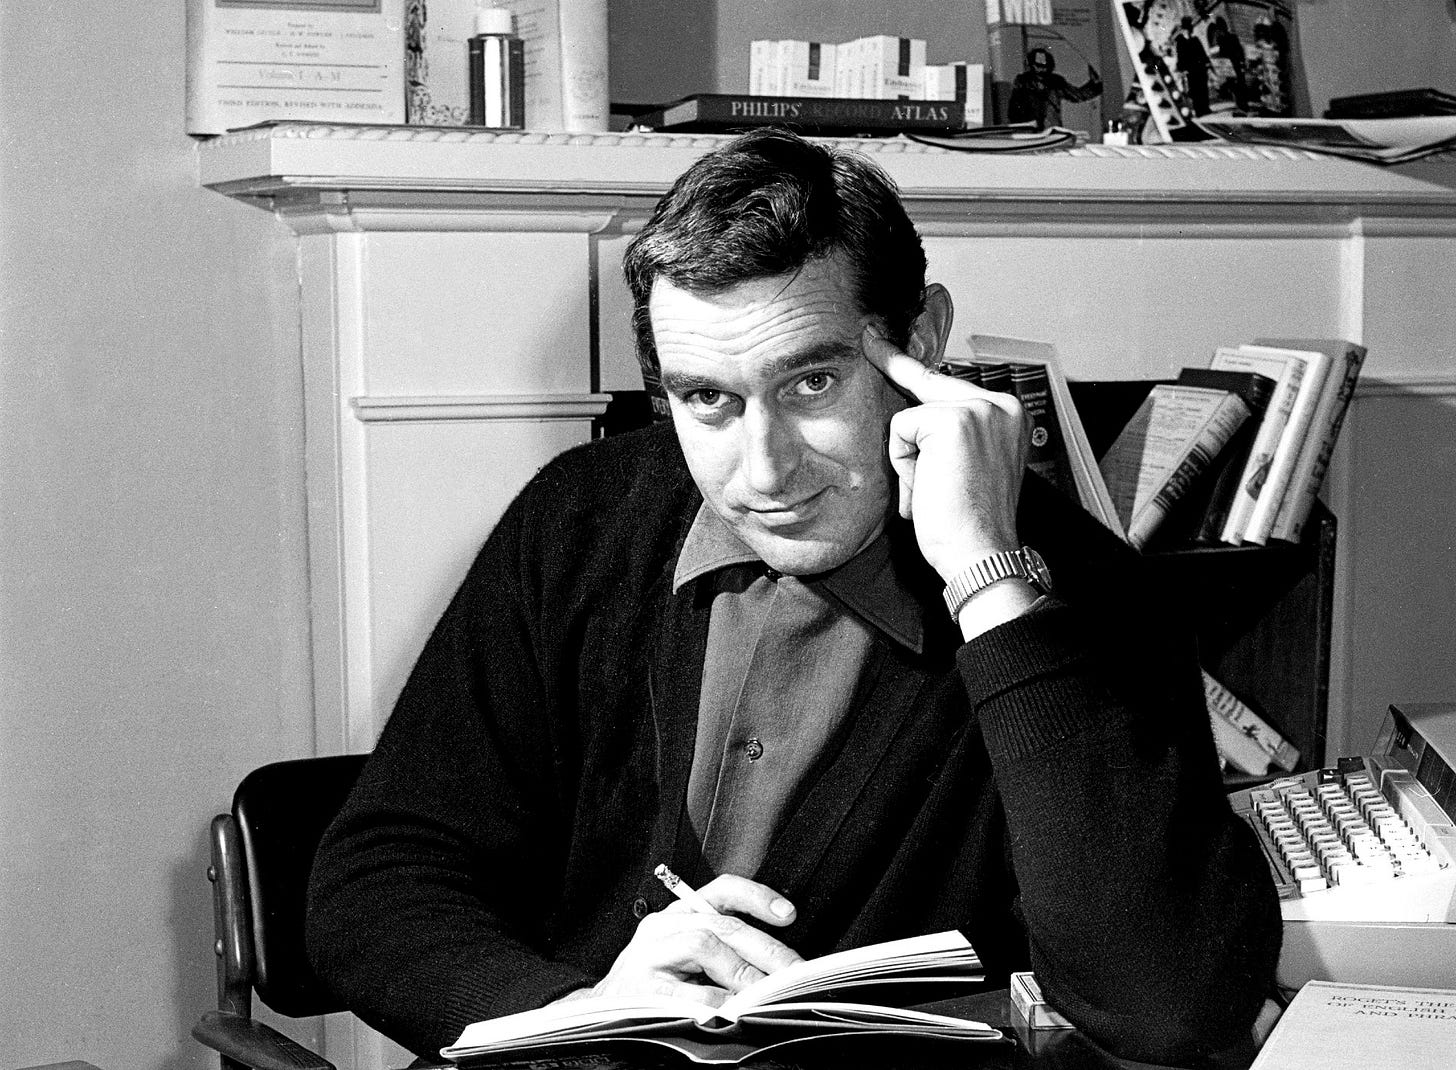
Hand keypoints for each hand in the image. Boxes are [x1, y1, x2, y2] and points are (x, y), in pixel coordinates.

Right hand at [580, 875, 801, 1006]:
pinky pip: (686, 990)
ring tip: (765, 992)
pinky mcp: (641, 986)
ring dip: (742, 971)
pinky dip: (716, 1001)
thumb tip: (777, 964)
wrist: (603, 1013)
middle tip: (794, 972)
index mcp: (679, 914)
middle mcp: (663, 926)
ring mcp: (649, 954)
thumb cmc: (653, 984)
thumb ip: (724, 950)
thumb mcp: (687, 959)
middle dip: (766, 948)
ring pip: (705, 944)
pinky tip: (734, 1010)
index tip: (788, 913)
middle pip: (723, 924)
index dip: (757, 896)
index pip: (721, 890)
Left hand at [863, 327, 1028, 582]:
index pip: (950, 383)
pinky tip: (928, 489)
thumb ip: (947, 432)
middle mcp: (1001, 404)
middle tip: (869, 337)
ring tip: (932, 491)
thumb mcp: (962, 465)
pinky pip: (901, 430)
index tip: (883, 341)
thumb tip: (910, 407)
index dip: (913, 368)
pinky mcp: (955, 421)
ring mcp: (980, 409)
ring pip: (910, 417)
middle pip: (928, 384)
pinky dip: (904, 464)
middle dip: (896, 369)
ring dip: (908, 459)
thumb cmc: (968, 521)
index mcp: (1009, 413)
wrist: (980, 554)